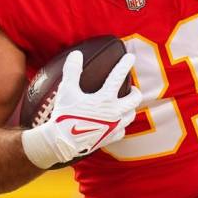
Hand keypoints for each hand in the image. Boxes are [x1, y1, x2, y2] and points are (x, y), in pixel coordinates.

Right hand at [22, 51, 141, 168]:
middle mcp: (114, 112)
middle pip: (134, 99)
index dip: (125, 65)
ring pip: (131, 115)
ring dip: (130, 108)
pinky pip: (122, 131)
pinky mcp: (110, 138)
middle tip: (132, 88)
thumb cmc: (64, 115)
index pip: (117, 77)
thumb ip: (72, 71)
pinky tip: (117, 123)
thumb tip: (76, 54)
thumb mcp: (66, 90)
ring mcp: (114, 126)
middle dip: (135, 92)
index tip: (131, 57)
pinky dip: (122, 125)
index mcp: (104, 99)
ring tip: (125, 104)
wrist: (62, 143)